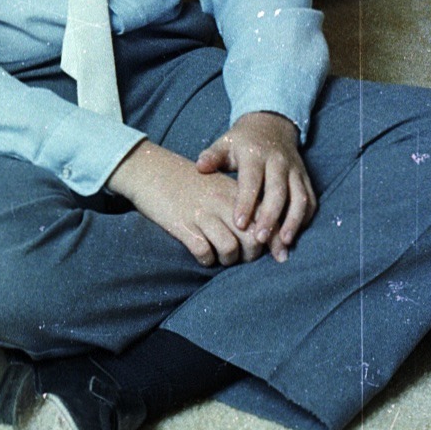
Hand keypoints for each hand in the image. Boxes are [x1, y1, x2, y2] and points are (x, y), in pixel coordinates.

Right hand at [106, 139, 265, 267]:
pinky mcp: (183, 225)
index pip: (266, 219)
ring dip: (228, 260)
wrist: (150, 169)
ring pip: (230, 249)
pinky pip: (204, 252)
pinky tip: (202, 254)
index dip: (275, 242)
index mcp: (234, 191)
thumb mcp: (218, 186)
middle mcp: (222, 202)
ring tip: (220, 256)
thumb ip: (239, 204)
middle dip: (251, 255)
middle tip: (241, 256)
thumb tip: (261, 232)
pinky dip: (206, 259)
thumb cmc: (187, 181)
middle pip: (253, 239)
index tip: (280, 256)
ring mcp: (202, 213)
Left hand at [196, 111, 316, 260]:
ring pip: (299, 198)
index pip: (252, 180)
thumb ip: (212, 156)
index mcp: (255, 154)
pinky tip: (295, 236)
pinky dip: (305, 218)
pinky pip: (310, 200)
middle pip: (278, 192)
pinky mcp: (306, 178)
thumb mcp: (225, 143)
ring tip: (283, 244)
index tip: (239, 224)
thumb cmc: (242, 141)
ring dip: (293, 222)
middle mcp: (278, 162)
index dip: (246, 202)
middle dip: (270, 217)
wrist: (271, 125)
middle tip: (259, 239)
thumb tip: (199, 167)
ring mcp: (295, 170)